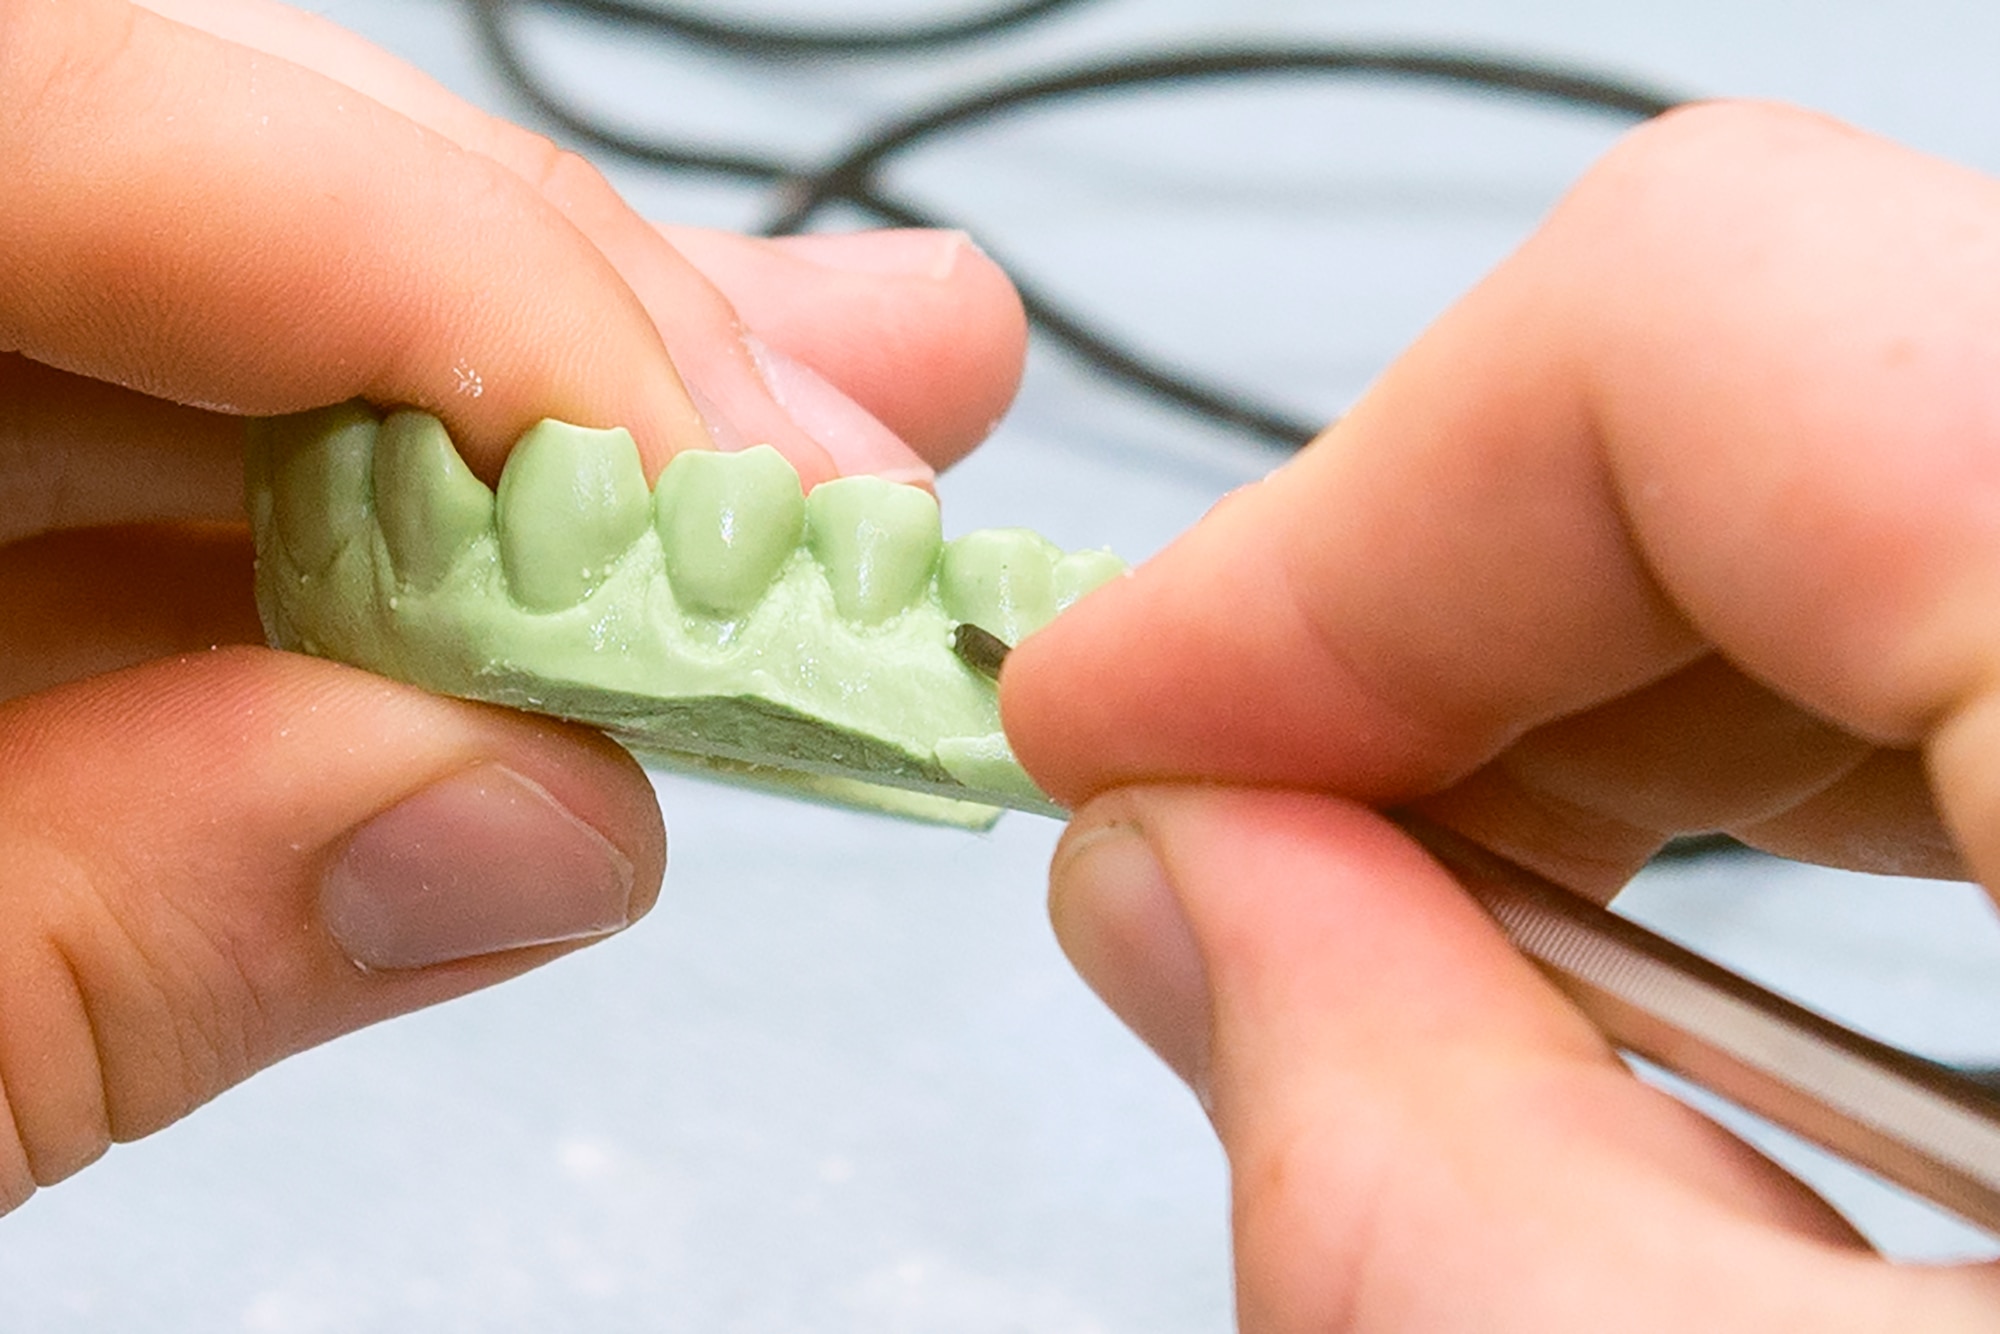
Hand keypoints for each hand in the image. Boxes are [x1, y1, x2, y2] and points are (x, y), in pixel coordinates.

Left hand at [0, 0, 1024, 1210]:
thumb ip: (92, 944)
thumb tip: (519, 819)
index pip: (52, 115)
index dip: (441, 262)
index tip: (731, 472)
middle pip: (209, 185)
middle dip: (570, 318)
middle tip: (851, 437)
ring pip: (247, 320)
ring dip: (570, 417)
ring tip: (845, 465)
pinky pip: (192, 487)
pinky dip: (427, 553)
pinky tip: (634, 587)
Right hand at [1006, 101, 1999, 1329]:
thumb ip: (1443, 1196)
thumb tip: (1193, 896)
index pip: (1706, 324)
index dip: (1326, 525)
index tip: (1115, 715)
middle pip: (1783, 366)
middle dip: (1433, 616)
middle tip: (1238, 834)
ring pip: (1895, 463)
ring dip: (1599, 688)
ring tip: (1432, 916)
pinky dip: (1797, 736)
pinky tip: (1679, 920)